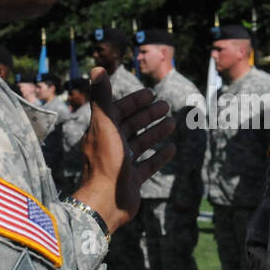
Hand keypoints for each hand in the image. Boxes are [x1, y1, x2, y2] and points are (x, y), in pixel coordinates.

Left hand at [73, 67, 174, 232]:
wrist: (105, 202)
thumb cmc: (105, 162)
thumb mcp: (104, 124)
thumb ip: (101, 97)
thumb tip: (97, 67)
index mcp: (102, 132)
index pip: (118, 111)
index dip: (133, 101)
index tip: (150, 93)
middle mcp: (111, 146)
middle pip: (131, 126)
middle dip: (148, 115)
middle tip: (166, 106)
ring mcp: (122, 164)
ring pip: (141, 144)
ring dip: (155, 133)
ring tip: (172, 124)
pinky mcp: (132, 181)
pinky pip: (148, 166)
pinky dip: (160, 156)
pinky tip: (172, 149)